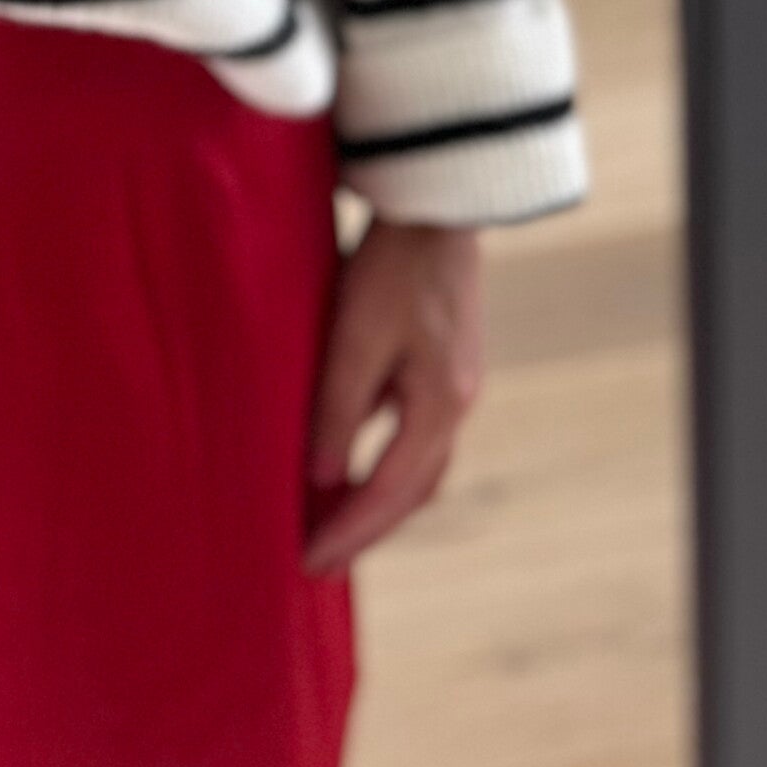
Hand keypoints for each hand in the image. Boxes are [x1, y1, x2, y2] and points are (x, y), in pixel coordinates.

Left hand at [302, 219, 483, 574]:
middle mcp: (458, 404)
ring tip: (331, 526)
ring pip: (420, 470)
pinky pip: (418, 440)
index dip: (348, 530)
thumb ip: (339, 408)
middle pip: (413, 492)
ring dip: (379, 504)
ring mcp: (457, 387)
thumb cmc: (391, 265)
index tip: (309, 563)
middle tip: (319, 562)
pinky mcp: (446, 369)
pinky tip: (352, 467)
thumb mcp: (354, 335)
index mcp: (440, 403)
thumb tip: (323, 478)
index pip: (389, 491)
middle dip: (366, 530)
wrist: (437, 204)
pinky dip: (387, 468)